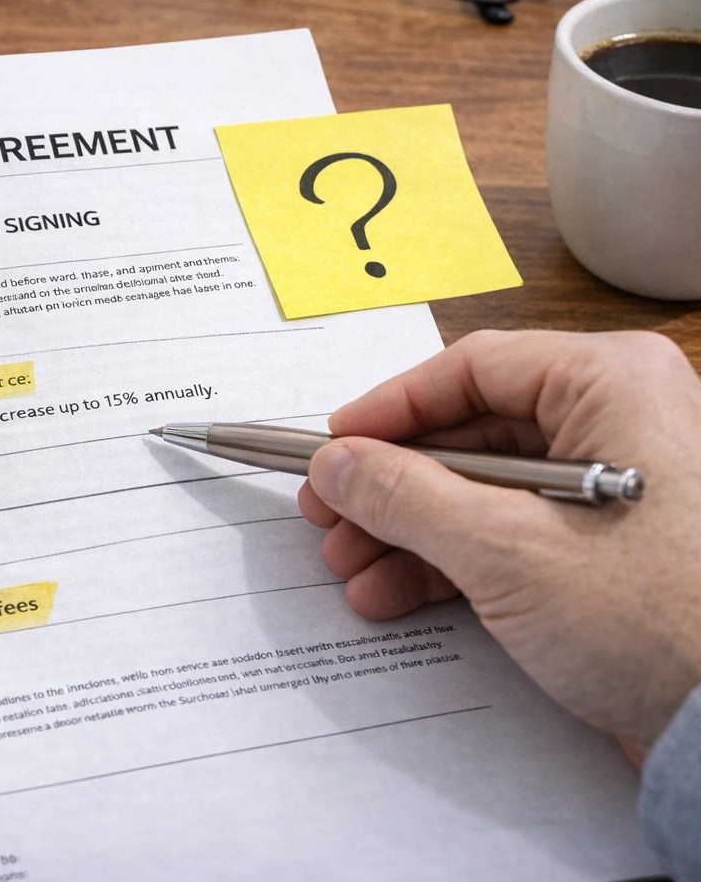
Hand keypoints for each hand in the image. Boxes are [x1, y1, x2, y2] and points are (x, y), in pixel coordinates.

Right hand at [298, 330, 700, 750]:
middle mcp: (623, 420)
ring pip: (484, 489)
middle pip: (471, 434)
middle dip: (390, 488)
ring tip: (352, 569)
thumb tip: (336, 466)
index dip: (388, 412)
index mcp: (615, 384)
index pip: (472, 370)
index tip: (331, 449)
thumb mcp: (505, 550)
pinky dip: (451, 560)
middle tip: (329, 517)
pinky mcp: (615, 548)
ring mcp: (620, 485)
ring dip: (408, 531)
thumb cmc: (666, 624)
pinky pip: (514, 531)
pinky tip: (394, 594)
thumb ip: (404, 496)